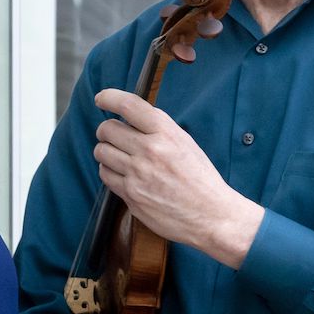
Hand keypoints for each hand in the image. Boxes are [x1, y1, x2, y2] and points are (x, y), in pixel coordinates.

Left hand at [91, 89, 263, 267]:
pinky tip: (121, 173)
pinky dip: (109, 171)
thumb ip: (159, 130)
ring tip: (117, 155)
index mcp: (166, 133)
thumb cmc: (201, 179)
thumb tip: (132, 120)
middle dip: (107, 130)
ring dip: (105, 151)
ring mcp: (137, 174)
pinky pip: (105, 175)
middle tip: (112, 135)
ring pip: (101, 152)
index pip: (128, 106)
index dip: (109, 98)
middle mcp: (149, 150)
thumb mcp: (185, 144)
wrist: (211, 215)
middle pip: (107, 129)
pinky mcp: (131, 195)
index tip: (102, 99)